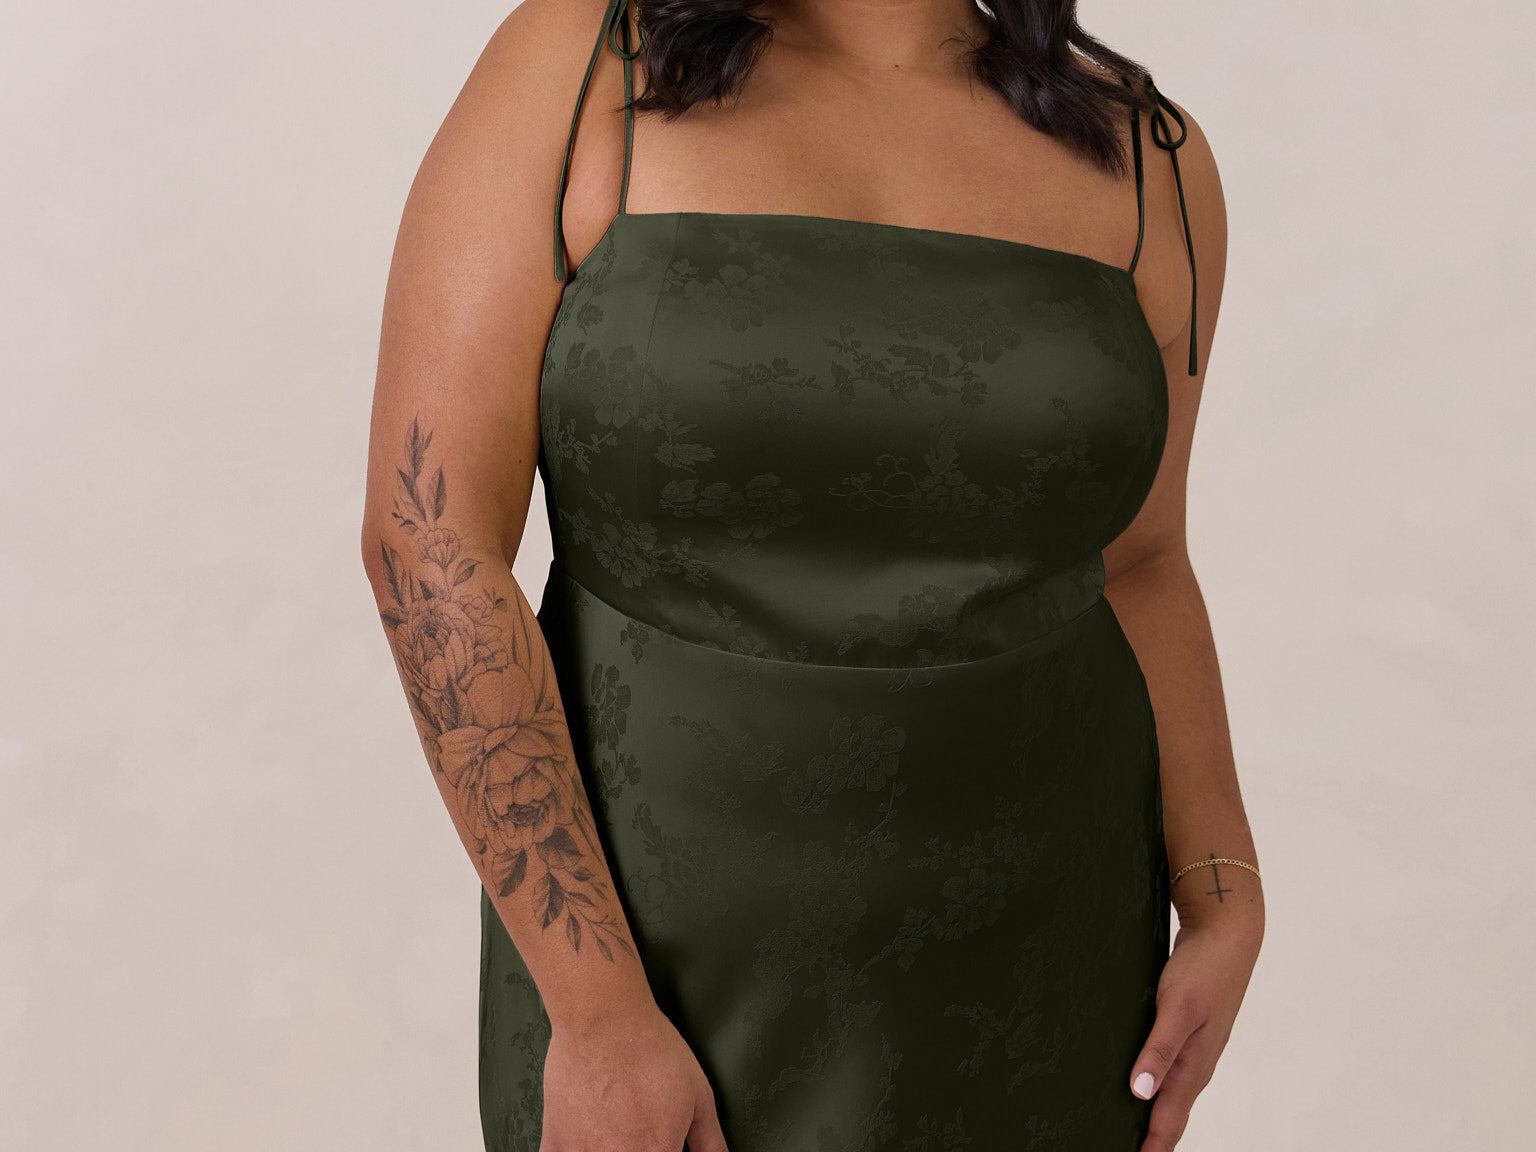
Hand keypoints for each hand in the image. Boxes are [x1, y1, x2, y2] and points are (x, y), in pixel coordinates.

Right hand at [539, 1001, 728, 1151]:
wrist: (603, 1018)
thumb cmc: (648, 1048)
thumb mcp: (699, 1095)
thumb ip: (710, 1142)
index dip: (666, 1151)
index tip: (664, 1145)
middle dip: (637, 1149)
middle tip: (639, 1132)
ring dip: (607, 1151)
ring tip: (614, 1132)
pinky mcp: (555, 1142)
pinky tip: (585, 1141)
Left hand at [1129, 910, 1262, 1151]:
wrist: (1228, 935)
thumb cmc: (1203, 969)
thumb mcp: (1177, 1007)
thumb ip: (1160, 1049)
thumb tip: (1140, 1093)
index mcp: (1193, 1067)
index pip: (1168, 1124)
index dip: (1150, 1150)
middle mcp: (1196, 1066)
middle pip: (1170, 1118)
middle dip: (1150, 1142)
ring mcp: (1195, 1051)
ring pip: (1170, 1097)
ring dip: (1152, 1119)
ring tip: (1127, 1134)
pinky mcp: (1188, 1034)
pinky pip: (1169, 1073)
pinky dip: (1154, 1089)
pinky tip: (1137, 1087)